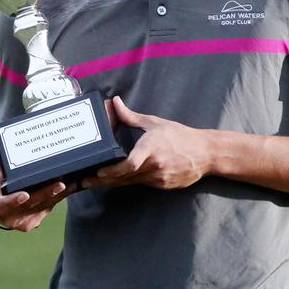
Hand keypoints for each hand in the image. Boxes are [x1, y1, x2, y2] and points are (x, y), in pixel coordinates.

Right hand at [0, 121, 74, 231]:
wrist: (4, 194)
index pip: (0, 203)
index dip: (12, 201)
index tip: (25, 194)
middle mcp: (6, 214)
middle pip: (27, 206)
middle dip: (44, 195)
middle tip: (60, 184)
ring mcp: (20, 220)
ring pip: (41, 208)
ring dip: (56, 196)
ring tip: (70, 182)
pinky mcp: (34, 220)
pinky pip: (47, 209)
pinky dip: (58, 198)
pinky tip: (71, 187)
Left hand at [81, 96, 210, 190]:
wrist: (205, 153)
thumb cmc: (180, 135)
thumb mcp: (155, 123)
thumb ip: (131, 116)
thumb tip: (115, 102)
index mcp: (151, 148)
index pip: (130, 164)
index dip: (112, 171)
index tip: (98, 172)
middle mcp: (154, 165)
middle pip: (124, 177)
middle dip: (103, 181)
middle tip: (84, 181)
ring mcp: (159, 178)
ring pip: (131, 183)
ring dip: (112, 183)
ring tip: (94, 182)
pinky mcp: (163, 185)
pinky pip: (141, 184)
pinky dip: (128, 182)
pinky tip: (116, 180)